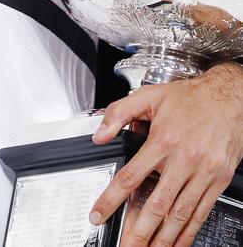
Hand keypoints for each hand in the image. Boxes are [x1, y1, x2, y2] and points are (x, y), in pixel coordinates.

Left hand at [89, 63, 242, 245]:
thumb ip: (119, 112)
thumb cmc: (190, 98)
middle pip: (156, 204)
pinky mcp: (217, 181)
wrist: (228, 98)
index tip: (99, 214)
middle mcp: (183, 160)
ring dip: (162, 239)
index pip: (131, 176)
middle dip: (138, 231)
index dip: (112, 199)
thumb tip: (99, 134)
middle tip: (126, 246)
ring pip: (179, 214)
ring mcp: (202, 173)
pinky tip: (177, 243)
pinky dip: (188, 232)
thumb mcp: (149, 96)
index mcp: (163, 140)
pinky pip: (200, 212)